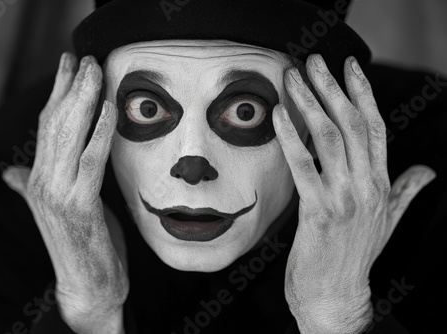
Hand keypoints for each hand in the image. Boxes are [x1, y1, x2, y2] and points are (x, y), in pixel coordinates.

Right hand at [3, 53, 127, 333]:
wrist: (86, 284)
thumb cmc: (78, 242)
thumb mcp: (58, 207)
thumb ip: (34, 185)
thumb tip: (12, 171)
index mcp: (39, 179)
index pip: (46, 126)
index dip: (56, 94)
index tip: (68, 65)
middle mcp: (43, 182)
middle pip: (55, 124)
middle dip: (69, 87)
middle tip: (83, 58)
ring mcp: (58, 194)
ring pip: (68, 136)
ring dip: (83, 99)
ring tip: (94, 71)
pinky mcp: (79, 206)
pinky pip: (91, 161)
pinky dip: (99, 132)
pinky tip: (109, 109)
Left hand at [273, 55, 434, 333]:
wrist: (336, 295)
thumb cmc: (355, 255)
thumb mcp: (388, 220)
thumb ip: (407, 191)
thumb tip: (427, 171)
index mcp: (382, 184)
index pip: (376, 128)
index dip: (363, 94)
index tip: (349, 67)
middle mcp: (367, 186)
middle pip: (352, 125)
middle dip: (332, 88)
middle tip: (314, 62)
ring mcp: (344, 198)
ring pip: (330, 138)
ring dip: (310, 104)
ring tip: (293, 78)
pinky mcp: (319, 212)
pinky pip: (304, 166)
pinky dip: (291, 138)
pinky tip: (279, 115)